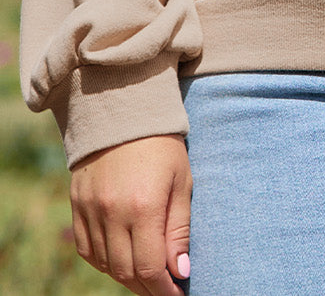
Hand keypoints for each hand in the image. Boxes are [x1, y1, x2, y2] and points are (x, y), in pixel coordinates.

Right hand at [70, 134, 191, 294]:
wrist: (123, 111)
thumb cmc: (162, 145)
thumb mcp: (182, 181)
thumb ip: (179, 228)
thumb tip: (181, 271)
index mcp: (144, 206)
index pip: (150, 267)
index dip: (164, 288)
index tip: (177, 293)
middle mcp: (112, 212)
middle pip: (126, 271)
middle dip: (147, 286)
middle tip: (164, 288)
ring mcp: (90, 210)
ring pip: (105, 264)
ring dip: (126, 276)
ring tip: (146, 275)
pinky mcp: (77, 205)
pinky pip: (87, 249)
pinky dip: (104, 262)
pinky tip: (120, 260)